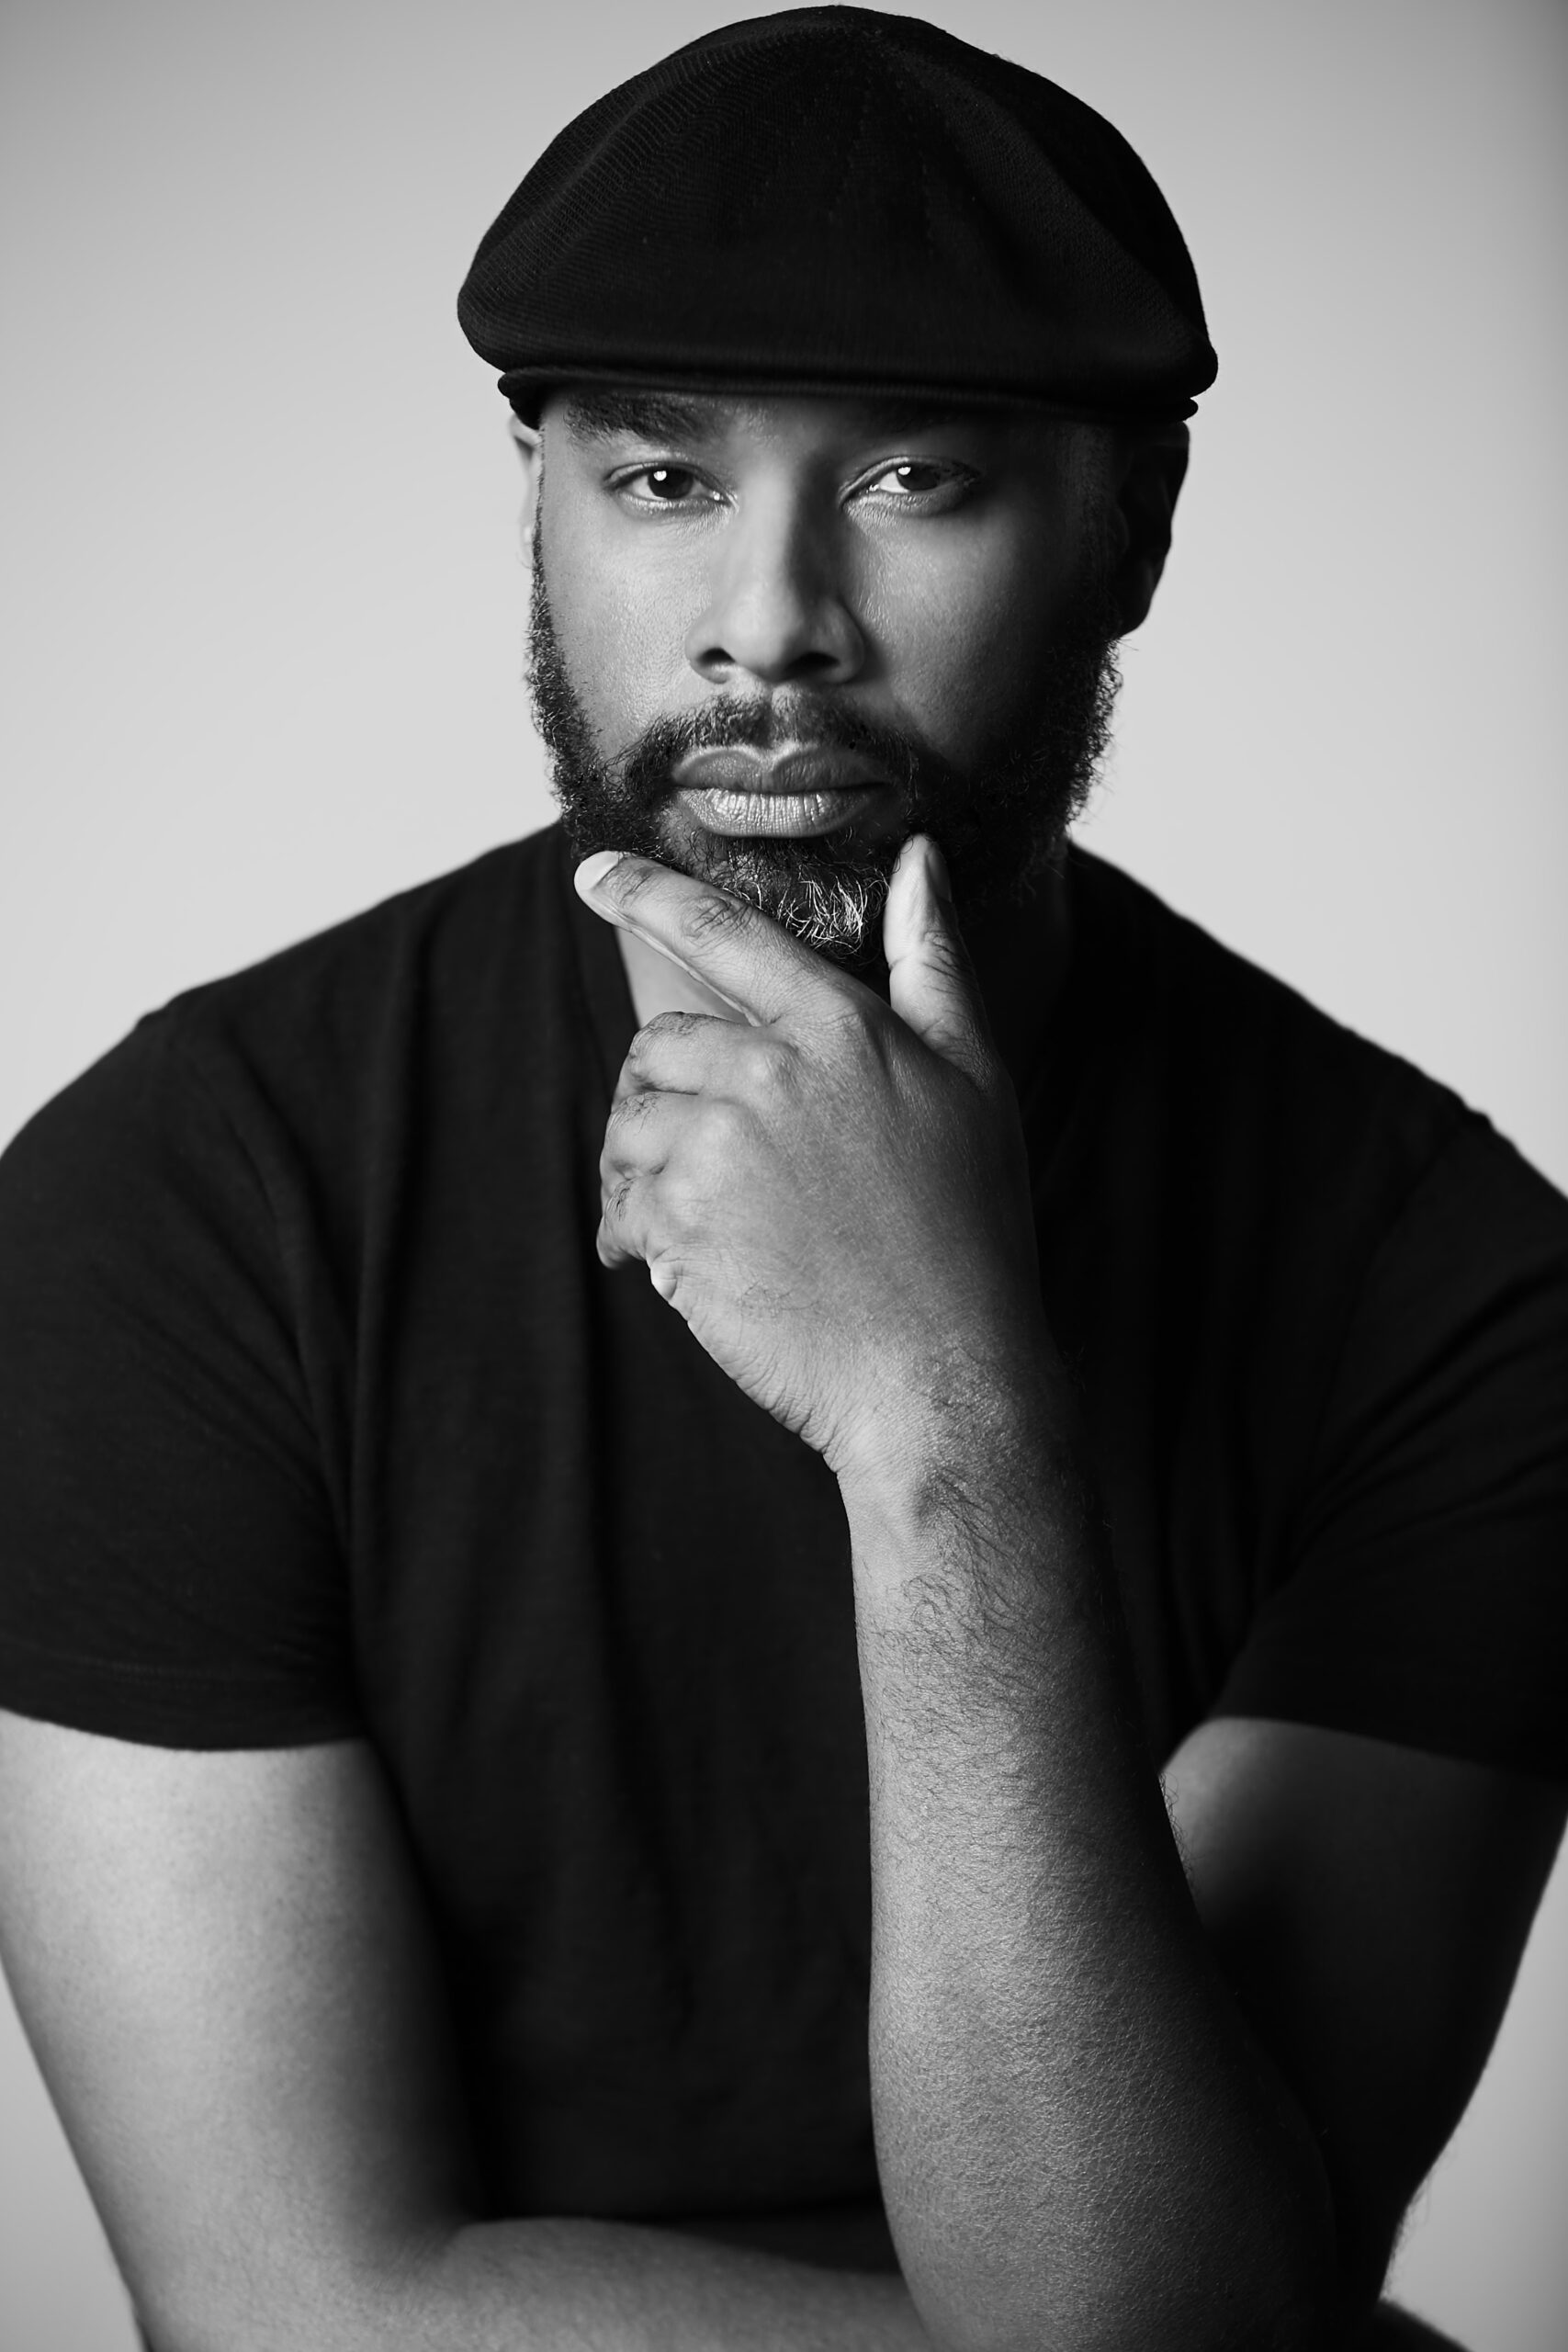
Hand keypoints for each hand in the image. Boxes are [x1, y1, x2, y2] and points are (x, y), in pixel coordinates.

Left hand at [575, 837, 1052, 1482]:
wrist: (943, 1377)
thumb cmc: (971, 1232)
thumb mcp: (978, 1077)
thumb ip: (933, 960)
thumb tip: (917, 859)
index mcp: (839, 1028)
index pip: (719, 932)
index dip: (644, 892)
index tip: (592, 871)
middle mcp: (769, 1075)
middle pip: (657, 1041)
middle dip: (668, 1089)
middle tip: (715, 1153)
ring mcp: (717, 1153)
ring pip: (630, 1127)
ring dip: (648, 1166)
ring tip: (712, 1217)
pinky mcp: (678, 1230)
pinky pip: (621, 1208)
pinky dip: (640, 1236)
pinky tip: (701, 1268)